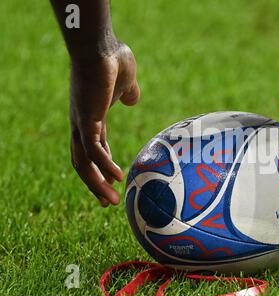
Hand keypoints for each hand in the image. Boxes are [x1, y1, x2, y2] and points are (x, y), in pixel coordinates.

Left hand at [70, 42, 139, 206]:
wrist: (100, 45)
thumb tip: (133, 99)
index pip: (94, 150)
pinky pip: (93, 149)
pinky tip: (117, 177)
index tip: (114, 184)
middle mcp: (82, 125)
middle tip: (108, 203)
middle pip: (83, 163)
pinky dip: (104, 165)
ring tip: (111, 202)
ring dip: (97, 184)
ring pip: (84, 162)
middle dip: (95, 185)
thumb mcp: (127, 82)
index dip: (102, 169)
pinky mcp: (86, 119)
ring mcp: (82, 123)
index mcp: (91, 119)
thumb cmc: (113, 59)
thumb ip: (129, 93)